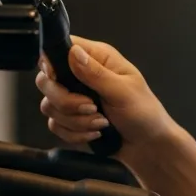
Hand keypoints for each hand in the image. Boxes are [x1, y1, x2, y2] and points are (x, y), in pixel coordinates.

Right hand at [36, 36, 175, 157]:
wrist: (148, 146)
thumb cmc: (144, 113)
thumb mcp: (123, 91)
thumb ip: (96, 73)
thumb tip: (73, 52)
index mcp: (97, 59)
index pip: (61, 48)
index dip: (50, 62)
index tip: (57, 79)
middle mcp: (82, 75)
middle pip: (46, 80)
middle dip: (65, 101)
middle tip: (92, 108)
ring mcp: (75, 98)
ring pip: (49, 106)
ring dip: (75, 121)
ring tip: (101, 124)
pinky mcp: (72, 119)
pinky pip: (55, 125)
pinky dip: (75, 134)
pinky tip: (96, 134)